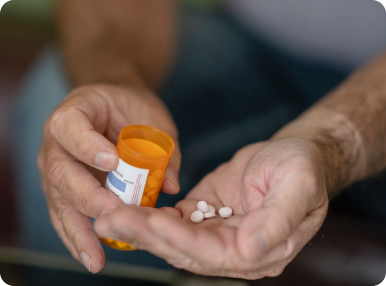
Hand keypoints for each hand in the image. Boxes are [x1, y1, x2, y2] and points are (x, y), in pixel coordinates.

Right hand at [37, 84, 180, 272]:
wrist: (111, 106)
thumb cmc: (131, 108)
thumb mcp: (152, 118)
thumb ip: (163, 148)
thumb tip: (170, 186)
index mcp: (75, 112)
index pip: (70, 126)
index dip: (87, 145)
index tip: (112, 162)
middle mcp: (56, 141)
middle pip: (61, 171)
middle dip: (88, 197)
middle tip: (114, 214)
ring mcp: (55, 166)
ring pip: (59, 199)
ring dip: (78, 230)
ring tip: (95, 257)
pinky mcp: (61, 188)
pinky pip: (65, 212)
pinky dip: (77, 235)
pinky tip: (90, 255)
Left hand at [93, 139, 328, 278]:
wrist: (293, 154)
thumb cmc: (302, 169)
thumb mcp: (298, 187)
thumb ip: (277, 221)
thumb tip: (251, 249)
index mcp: (261, 249)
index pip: (214, 253)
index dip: (182, 239)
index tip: (153, 222)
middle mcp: (235, 249)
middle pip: (185, 249)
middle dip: (148, 235)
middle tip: (111, 220)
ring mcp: (218, 233)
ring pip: (174, 236)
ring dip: (142, 227)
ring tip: (109, 215)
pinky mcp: (205, 214)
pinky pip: (175, 220)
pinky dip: (151, 216)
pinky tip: (127, 208)